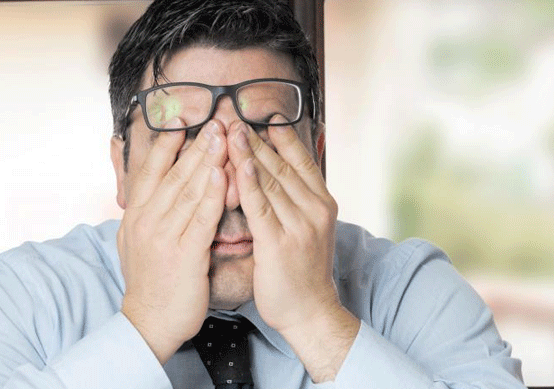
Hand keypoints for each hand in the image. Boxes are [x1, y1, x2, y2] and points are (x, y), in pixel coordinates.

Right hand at [118, 119, 227, 364]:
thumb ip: (145, 213)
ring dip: (207, 160)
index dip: (166, 143)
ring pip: (188, 190)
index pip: (151, 170)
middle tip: (215, 121)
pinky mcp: (184, 255)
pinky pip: (201, 218)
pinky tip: (223, 174)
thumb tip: (151, 189)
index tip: (182, 120)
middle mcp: (146, 221)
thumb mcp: (134, 241)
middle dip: (195, 145)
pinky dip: (212, 194)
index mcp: (135, 215)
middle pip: (173, 174)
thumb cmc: (150, 281)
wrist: (148, 323)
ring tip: (223, 136)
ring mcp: (164, 237)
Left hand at [227, 116, 338, 332]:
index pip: (302, 161)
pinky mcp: (279, 243)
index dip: (285, 137)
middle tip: (236, 117)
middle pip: (282, 165)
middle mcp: (314, 209)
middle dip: (258, 139)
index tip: (268, 116)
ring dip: (248, 153)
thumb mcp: (308, 230)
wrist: (310, 312)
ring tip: (230, 130)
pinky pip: (260, 206)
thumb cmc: (303, 272)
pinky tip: (238, 163)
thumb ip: (296, 202)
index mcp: (322, 204)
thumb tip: (278, 176)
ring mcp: (299, 225)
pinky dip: (249, 182)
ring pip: (270, 180)